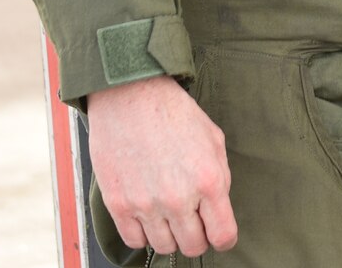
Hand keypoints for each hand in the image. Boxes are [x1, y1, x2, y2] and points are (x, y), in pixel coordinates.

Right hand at [88, 75, 237, 257]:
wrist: (130, 95)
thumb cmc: (173, 113)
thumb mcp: (213, 139)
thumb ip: (220, 178)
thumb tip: (217, 209)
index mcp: (208, 181)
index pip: (223, 235)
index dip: (223, 238)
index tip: (218, 233)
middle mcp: (178, 198)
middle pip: (193, 246)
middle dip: (197, 236)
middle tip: (191, 219)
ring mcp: (146, 204)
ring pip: (164, 247)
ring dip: (169, 234)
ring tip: (167, 211)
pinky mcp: (118, 204)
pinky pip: (134, 241)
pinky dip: (142, 233)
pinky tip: (146, 213)